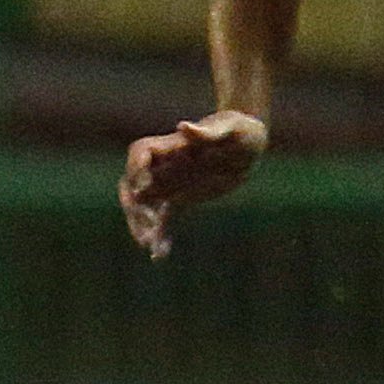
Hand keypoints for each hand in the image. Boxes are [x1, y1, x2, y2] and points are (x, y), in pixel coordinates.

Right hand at [119, 111, 268, 257]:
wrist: (251, 144)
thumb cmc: (242, 130)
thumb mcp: (232, 128)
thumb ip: (208, 131)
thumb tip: (183, 127)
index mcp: (174, 145)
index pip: (141, 152)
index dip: (136, 169)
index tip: (143, 188)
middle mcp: (166, 164)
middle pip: (133, 182)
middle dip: (134, 203)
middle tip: (149, 222)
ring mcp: (171, 183)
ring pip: (143, 205)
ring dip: (141, 224)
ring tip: (149, 245)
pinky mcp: (182, 199)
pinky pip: (164, 219)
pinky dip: (160, 236)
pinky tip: (159, 256)